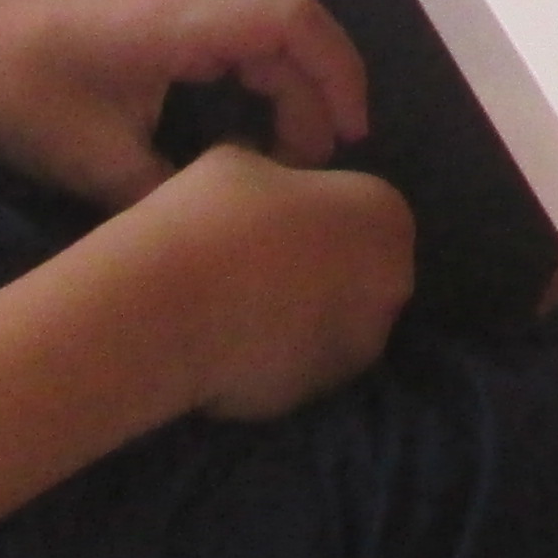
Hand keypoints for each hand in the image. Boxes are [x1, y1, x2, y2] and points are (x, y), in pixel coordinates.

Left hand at [0, 0, 370, 207]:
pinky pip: (229, 33)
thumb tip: (231, 218)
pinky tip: (245, 126)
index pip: (295, 25)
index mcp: (183, 17)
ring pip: (261, 33)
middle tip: (316, 169)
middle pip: (286, 33)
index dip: (338, 78)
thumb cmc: (19, 100)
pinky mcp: (157, 1)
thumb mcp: (98, 163)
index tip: (351, 138)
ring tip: (289, 155)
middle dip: (314, 99)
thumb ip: (174, 190)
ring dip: (283, 90)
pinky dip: (251, 78)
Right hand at [116, 146, 416, 419]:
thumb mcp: (241, 162)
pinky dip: (278, 358)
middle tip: (259, 265)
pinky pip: (303, 367)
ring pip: (335, 324)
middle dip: (320, 270)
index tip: (273, 220)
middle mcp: (392, 283)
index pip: (362, 211)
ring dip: (302, 317)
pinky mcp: (321, 395)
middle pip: (359, 272)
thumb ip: (276, 178)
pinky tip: (232, 345)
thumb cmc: (211, 217)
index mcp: (386, 214)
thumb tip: (271, 189)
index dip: (316, 215)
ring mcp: (361, 346)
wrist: (165, 311)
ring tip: (241, 308)